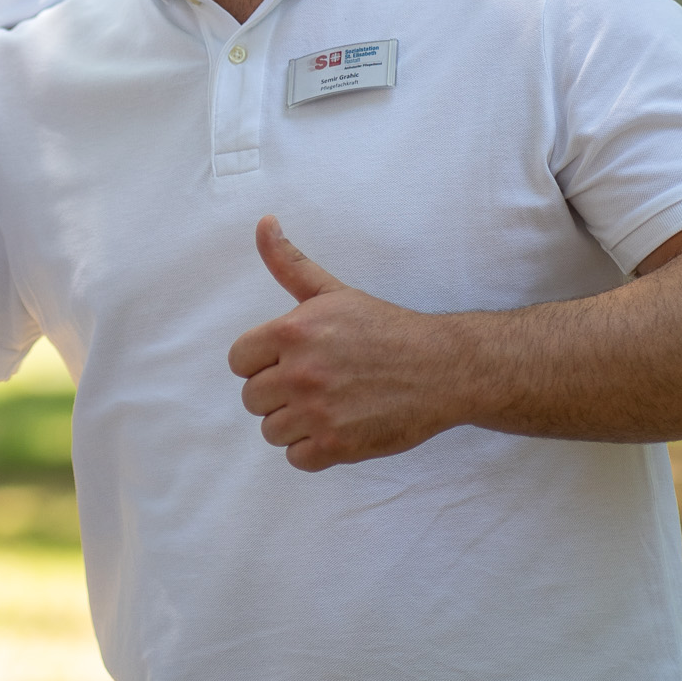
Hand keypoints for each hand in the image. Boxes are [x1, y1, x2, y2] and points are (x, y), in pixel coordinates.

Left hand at [226, 217, 468, 471]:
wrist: (443, 369)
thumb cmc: (385, 329)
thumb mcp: (333, 292)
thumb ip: (289, 263)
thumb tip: (264, 222)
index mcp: (293, 332)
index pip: (239, 361)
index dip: (262, 362)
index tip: (289, 360)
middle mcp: (300, 372)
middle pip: (252, 398)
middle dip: (278, 393)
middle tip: (315, 383)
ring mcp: (318, 412)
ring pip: (272, 430)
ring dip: (295, 423)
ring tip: (328, 405)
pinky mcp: (337, 446)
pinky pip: (297, 458)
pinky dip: (314, 449)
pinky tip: (338, 427)